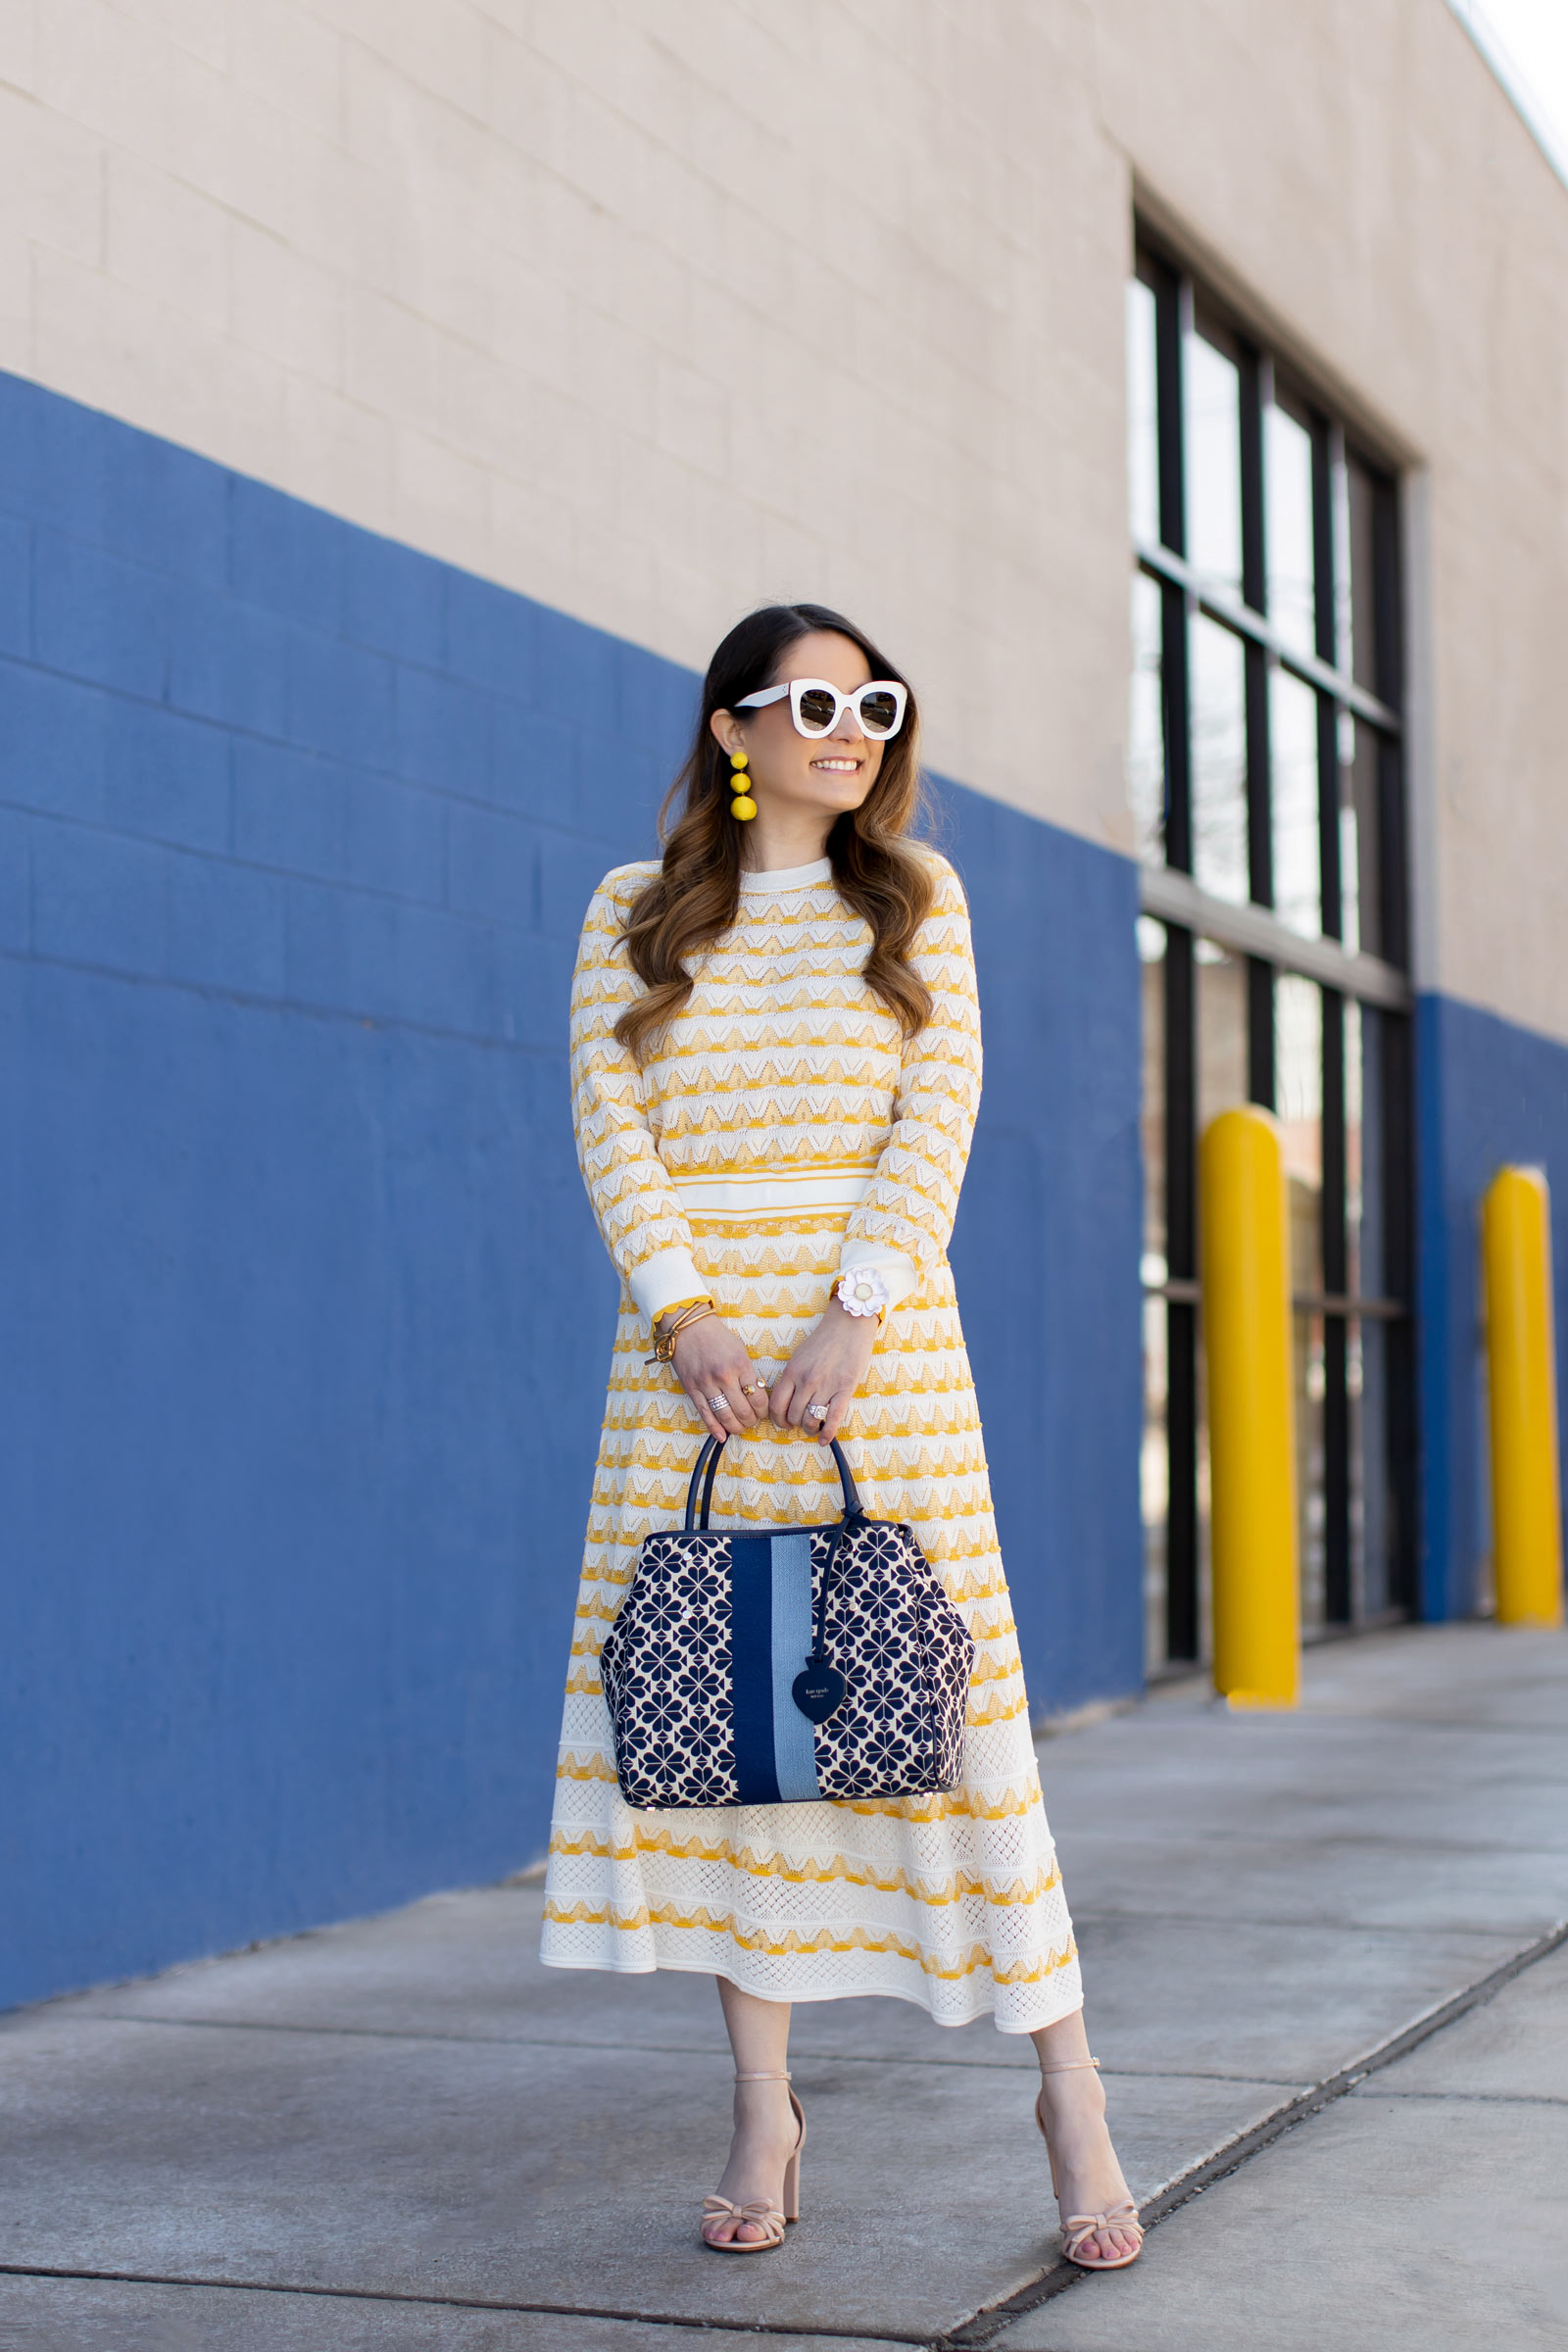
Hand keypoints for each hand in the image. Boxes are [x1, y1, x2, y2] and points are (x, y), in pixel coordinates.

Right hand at [669, 1312, 768, 1441]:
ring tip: (740, 1427)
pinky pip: (705, 1414)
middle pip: (743, 1411)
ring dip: (735, 1427)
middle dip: (751, 1420)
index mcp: (740, 1365)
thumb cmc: (717, 1337)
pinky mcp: (692, 1389)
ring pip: (725, 1416)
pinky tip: (722, 1436)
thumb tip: (756, 1396)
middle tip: (752, 1420)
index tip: (762, 1411)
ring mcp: (706, 1384)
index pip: (758, 1398)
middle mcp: (723, 1376)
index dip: (763, 1410)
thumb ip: (748, 1373)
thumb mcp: (740, 1351)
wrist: (689, 1328)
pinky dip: (714, 1428)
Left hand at [767, 1298, 877, 1443]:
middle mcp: (806, 1380)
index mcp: (792, 1371)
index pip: (776, 1405)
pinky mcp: (845, 1389)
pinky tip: (824, 1440)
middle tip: (800, 1424)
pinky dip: (827, 1434)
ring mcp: (826, 1386)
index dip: (778, 1420)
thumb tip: (788, 1401)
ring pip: (810, 1420)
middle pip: (793, 1415)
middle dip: (795, 1425)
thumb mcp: (800, 1356)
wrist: (849, 1325)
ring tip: (813, 1428)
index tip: (783, 1423)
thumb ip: (793, 1378)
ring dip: (810, 1429)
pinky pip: (833, 1418)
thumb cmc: (824, 1340)